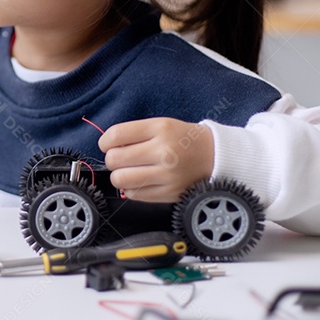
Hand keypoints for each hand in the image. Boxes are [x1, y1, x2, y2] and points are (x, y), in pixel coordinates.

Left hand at [98, 118, 213, 202]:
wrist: (215, 156)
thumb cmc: (183, 139)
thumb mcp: (161, 125)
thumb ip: (134, 133)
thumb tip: (107, 147)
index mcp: (160, 129)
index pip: (116, 135)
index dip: (105, 141)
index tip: (108, 144)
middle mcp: (164, 152)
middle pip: (114, 159)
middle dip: (112, 159)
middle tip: (121, 158)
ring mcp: (167, 175)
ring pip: (120, 179)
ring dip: (119, 175)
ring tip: (129, 170)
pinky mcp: (169, 193)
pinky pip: (133, 195)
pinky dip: (130, 189)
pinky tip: (140, 181)